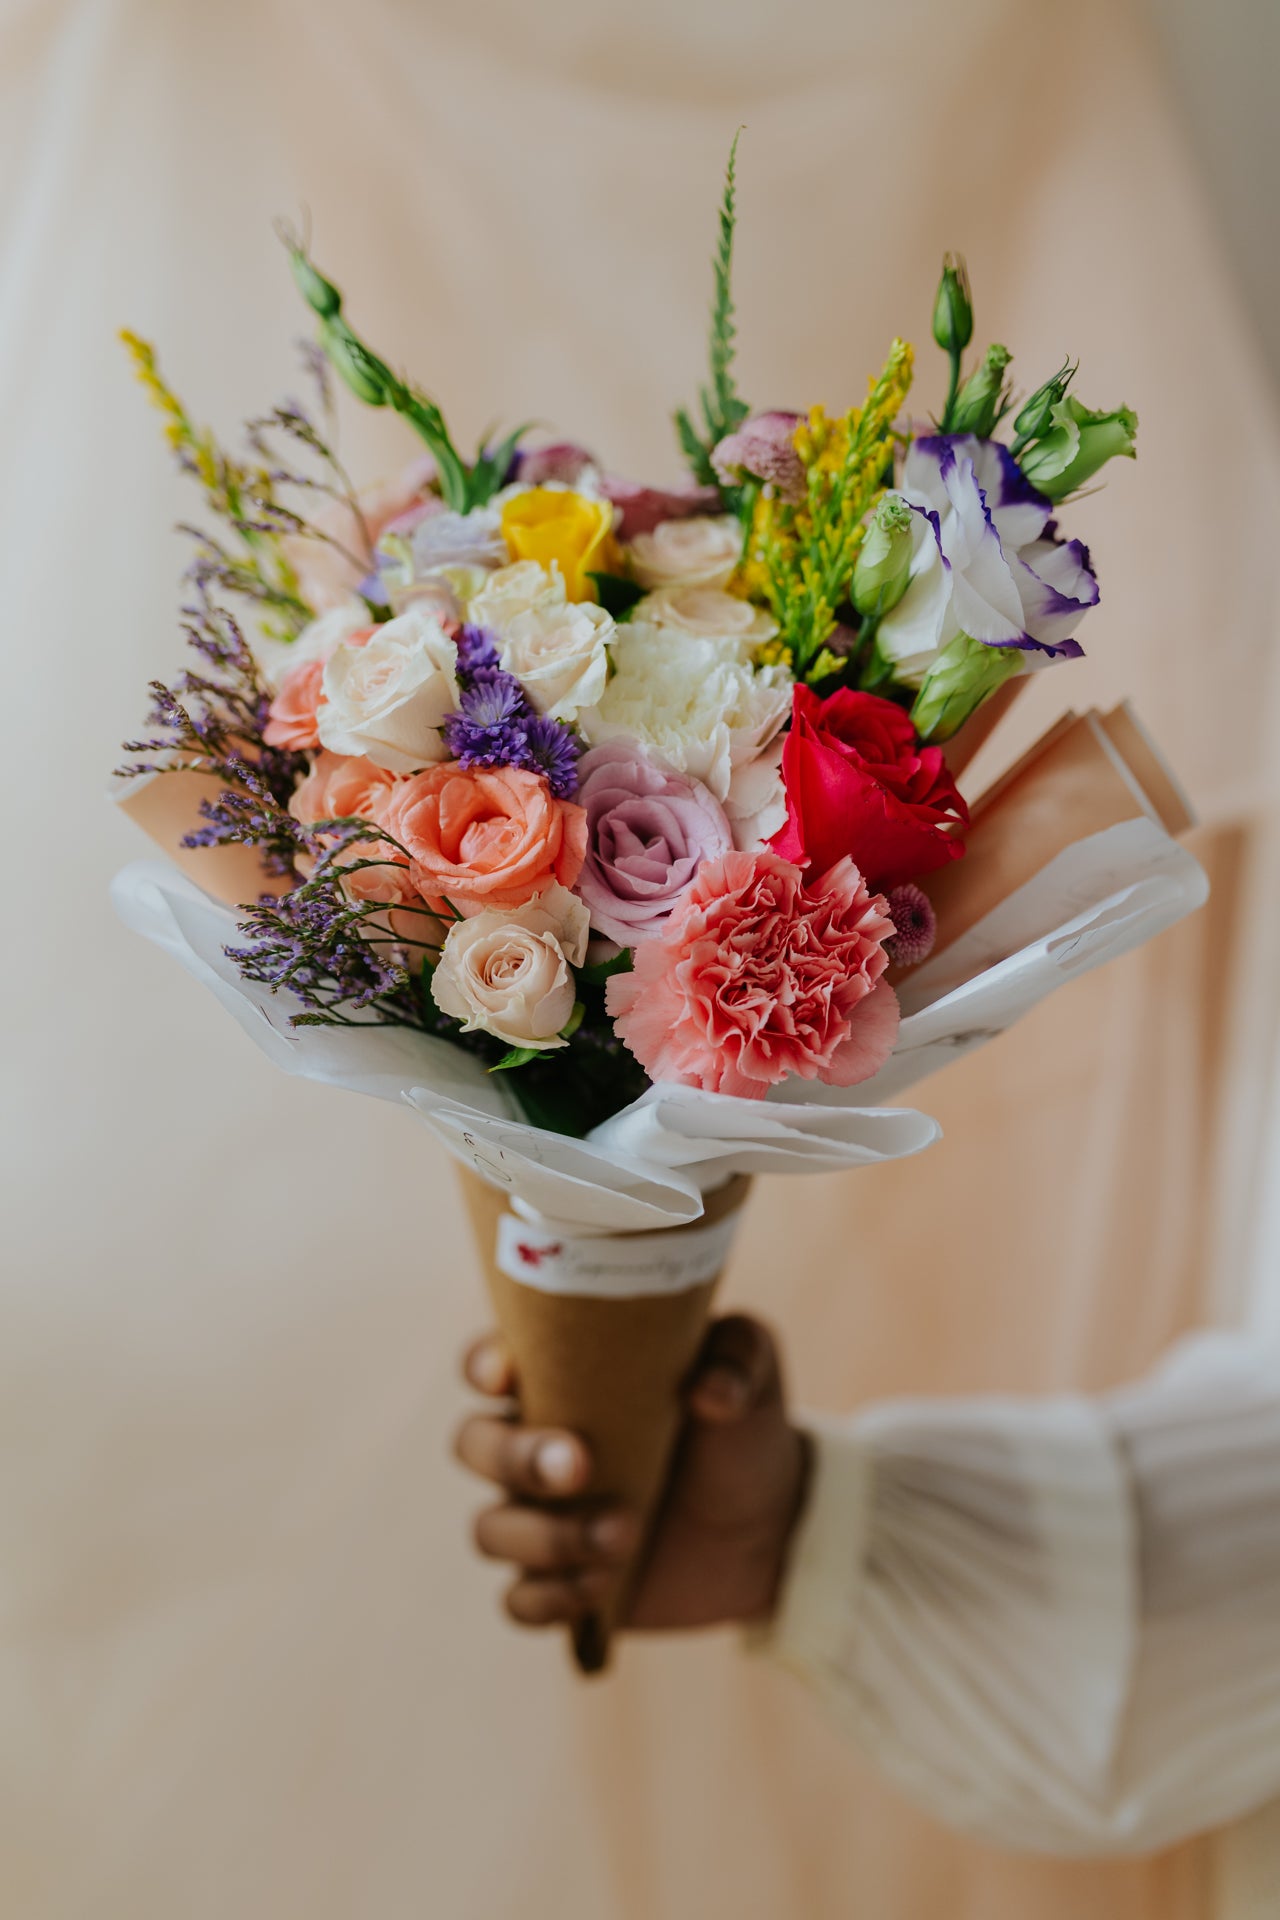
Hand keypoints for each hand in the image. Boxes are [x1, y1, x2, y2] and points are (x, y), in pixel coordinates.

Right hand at [454, 1314, 810, 1633]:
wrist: (772, 1523)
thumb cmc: (742, 1428)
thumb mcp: (751, 1372)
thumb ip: (737, 1356)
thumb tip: (710, 1390)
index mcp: (561, 1379)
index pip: (490, 1363)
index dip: (483, 1367)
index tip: (509, 1376)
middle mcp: (535, 1445)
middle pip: (473, 1446)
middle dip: (514, 1457)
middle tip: (581, 1466)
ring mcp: (542, 1518)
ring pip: (491, 1530)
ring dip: (547, 1537)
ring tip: (624, 1533)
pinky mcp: (560, 1582)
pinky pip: (520, 1601)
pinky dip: (552, 1596)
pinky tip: (604, 1582)